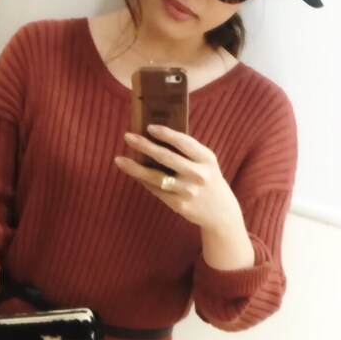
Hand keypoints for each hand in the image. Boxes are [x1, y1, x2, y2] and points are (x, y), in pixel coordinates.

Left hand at [115, 126, 242, 232]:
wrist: (221, 213)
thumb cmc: (208, 180)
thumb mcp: (206, 163)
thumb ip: (187, 152)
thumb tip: (155, 138)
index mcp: (206, 158)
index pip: (184, 142)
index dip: (166, 133)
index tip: (148, 127)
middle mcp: (198, 174)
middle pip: (166, 158)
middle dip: (144, 146)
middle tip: (128, 137)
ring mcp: (188, 191)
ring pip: (156, 177)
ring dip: (135, 167)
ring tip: (119, 159)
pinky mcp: (179, 205)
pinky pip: (156, 190)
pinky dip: (144, 181)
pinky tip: (134, 174)